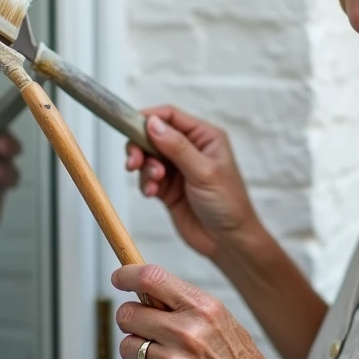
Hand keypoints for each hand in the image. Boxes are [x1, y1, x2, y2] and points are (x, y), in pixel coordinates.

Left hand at [113, 264, 292, 358]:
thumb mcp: (220, 319)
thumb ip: (185, 303)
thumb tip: (146, 290)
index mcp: (203, 309)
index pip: (151, 279)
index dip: (127, 274)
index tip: (120, 277)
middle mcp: (187, 333)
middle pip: (129, 314)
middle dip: (132, 319)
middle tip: (145, 327)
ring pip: (127, 347)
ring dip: (138, 352)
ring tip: (163, 358)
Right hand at [126, 106, 257, 259]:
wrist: (228, 242)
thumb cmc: (229, 205)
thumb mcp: (204, 172)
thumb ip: (177, 147)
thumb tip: (153, 123)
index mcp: (205, 137)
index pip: (171, 116)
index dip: (149, 118)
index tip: (129, 126)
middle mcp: (190, 149)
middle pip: (153, 135)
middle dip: (140, 146)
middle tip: (134, 162)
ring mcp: (178, 168)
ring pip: (148, 157)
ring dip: (145, 168)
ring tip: (154, 182)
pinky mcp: (168, 187)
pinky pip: (147, 178)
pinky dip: (146, 183)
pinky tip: (153, 193)